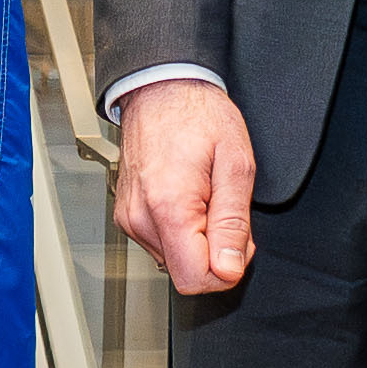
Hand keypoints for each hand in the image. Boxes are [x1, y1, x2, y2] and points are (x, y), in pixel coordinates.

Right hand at [113, 80, 256, 294]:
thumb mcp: (235, 164)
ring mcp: (130, 218)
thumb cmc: (197, 114)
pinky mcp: (127, 216)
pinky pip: (162, 243)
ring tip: (205, 195)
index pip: (196, 279)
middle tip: (224, 208)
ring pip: (174, 260)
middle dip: (215, 252)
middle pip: (184, 273)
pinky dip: (182, 229)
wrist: (161, 88)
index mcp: (169, 207)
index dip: (226, 270)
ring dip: (198, 239)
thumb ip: (234, 222)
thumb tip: (230, 268)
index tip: (239, 242)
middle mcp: (141, 218)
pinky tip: (189, 196)